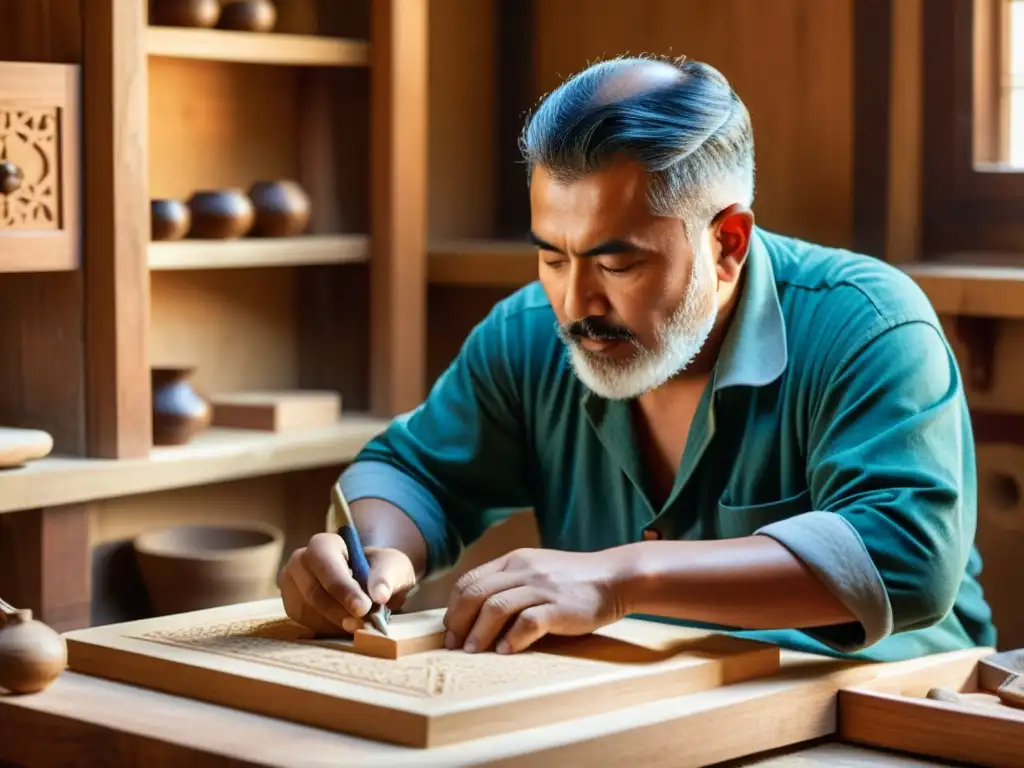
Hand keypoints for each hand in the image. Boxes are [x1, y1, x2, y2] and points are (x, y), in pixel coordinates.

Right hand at [279, 532, 416, 634]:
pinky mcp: (292, 608)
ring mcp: (292, 586)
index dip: (341, 587)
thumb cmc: (378, 569)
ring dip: (335, 624)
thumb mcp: (393, 566)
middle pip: (312, 592)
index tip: (362, 607)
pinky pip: (306, 625)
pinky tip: (346, 629)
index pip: (325, 562)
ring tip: (359, 626)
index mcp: (323, 544)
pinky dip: (328, 631)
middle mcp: (300, 562)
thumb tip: (380, 595)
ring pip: (308, 612)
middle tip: (362, 626)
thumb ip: (388, 576)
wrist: (369, 584)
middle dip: (339, 612)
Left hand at [442, 547, 630, 654]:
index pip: (470, 580)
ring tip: (473, 652)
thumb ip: (510, 583)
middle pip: (475, 593)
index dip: (454, 607)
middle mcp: (523, 570)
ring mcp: (541, 588)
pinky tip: (506, 651)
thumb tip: (475, 611)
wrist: (614, 577)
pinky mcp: (559, 607)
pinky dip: (512, 639)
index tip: (451, 629)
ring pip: (495, 607)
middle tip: (454, 645)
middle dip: (459, 622)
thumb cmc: (573, 580)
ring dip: (478, 633)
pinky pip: (527, 622)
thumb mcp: (536, 570)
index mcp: (514, 561)